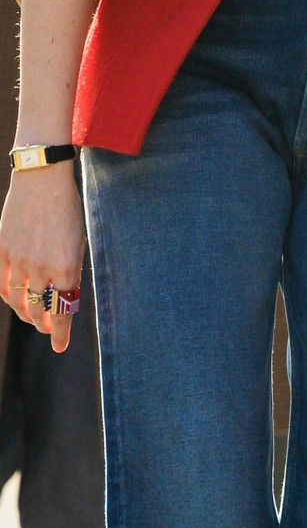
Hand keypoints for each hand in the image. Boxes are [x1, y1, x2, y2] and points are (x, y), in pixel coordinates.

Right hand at [0, 163, 85, 352]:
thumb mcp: (78, 242)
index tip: (60, 347)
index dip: (60, 333)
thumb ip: (70, 270)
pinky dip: (7, 297)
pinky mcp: (3, 252)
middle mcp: (41, 268)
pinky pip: (2, 284)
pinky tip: (13, 300)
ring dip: (25, 314)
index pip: (62, 311)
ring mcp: (19, 261)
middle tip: (48, 329)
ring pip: (18, 301)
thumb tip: (64, 294)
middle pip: (38, 310)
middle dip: (44, 324)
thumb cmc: (67, 209)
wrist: (42, 180)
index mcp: (66, 267)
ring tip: (32, 318)